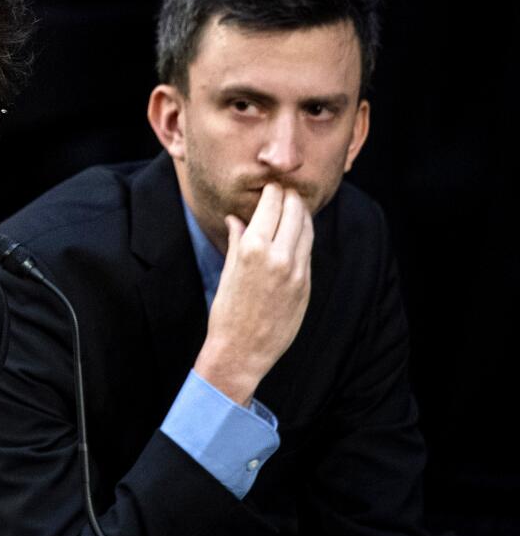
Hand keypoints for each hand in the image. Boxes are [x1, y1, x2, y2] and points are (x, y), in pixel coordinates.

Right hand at [194, 183, 312, 405]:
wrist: (242, 350)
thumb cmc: (227, 313)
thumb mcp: (228, 273)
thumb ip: (238, 241)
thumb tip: (237, 219)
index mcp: (253, 249)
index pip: (271, 204)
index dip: (272, 190)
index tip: (270, 185)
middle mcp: (278, 255)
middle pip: (294, 211)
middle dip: (290, 197)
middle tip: (285, 191)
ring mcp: (296, 270)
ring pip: (306, 228)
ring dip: (301, 214)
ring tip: (294, 206)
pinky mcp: (305, 284)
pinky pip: (307, 250)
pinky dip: (303, 236)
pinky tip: (297, 232)